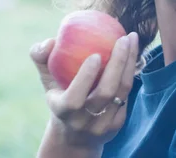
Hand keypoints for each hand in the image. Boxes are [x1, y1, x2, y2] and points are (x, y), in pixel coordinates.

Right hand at [30, 32, 138, 150]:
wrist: (74, 135)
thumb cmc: (59, 97)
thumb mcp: (47, 81)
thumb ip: (42, 59)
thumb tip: (49, 41)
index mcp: (62, 111)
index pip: (74, 99)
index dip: (86, 78)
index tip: (96, 55)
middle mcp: (83, 121)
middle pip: (106, 92)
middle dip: (117, 63)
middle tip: (123, 39)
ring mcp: (102, 124)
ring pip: (122, 91)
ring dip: (129, 63)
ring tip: (132, 39)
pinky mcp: (117, 123)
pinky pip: (127, 94)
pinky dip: (131, 72)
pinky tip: (133, 54)